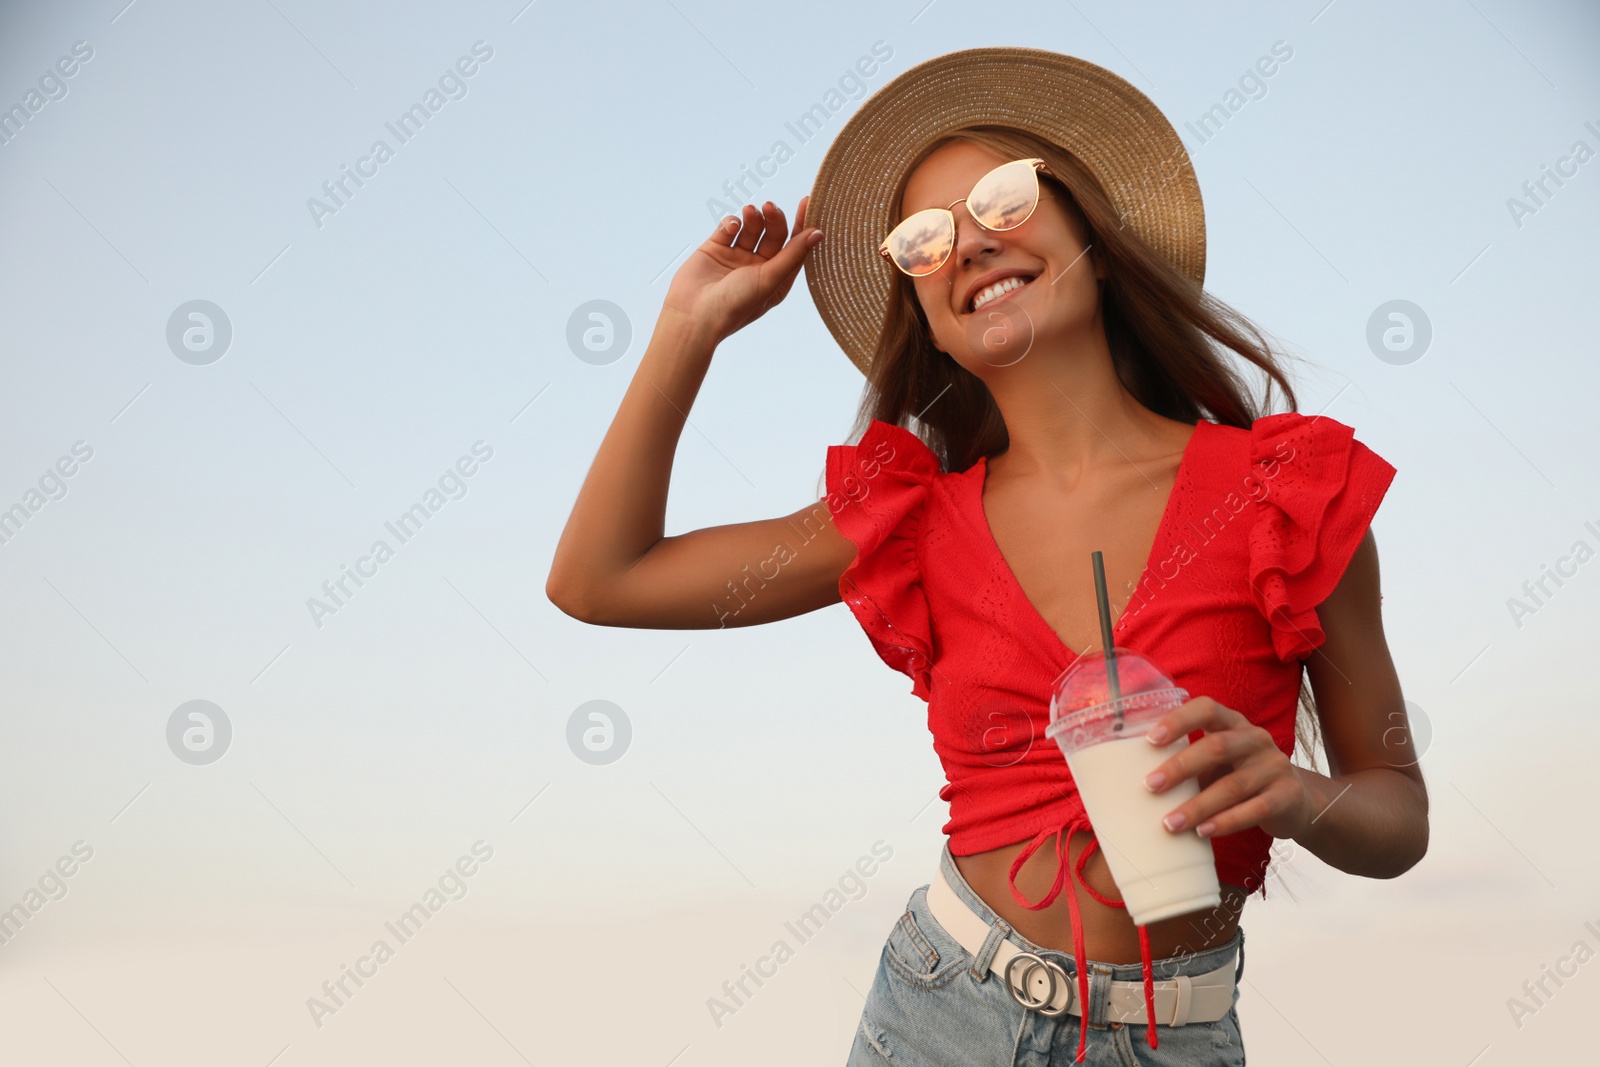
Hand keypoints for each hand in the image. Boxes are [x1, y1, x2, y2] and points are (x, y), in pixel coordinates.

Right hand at [661, 197, 821, 344]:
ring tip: (750, 212)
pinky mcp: (715, 250)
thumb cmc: (735, 305)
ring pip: (751, 228)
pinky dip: (732, 222)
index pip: (794, 247)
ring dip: (753, 217)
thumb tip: (818, 234)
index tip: (806, 201)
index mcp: (775, 279)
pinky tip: (732, 226)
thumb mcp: (770, 279)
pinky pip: (728, 228)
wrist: (693, 316)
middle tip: (769, 207)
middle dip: (774, 219)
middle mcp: (757, 268)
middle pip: (774, 235)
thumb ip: (793, 254)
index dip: (802, 225)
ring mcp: (736, 258)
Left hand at [1140, 697, 1311, 841]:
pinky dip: (1226, 822)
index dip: (1178, 720)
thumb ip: (1189, 763)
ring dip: (1197, 806)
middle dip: (1180, 767)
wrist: (1296, 800)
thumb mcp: (1218, 762)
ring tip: (1169, 823)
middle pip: (1217, 747)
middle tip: (1150, 786)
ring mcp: (1275, 766)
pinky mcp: (1287, 795)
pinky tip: (1203, 832)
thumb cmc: (1240, 777)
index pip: (1206, 708)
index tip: (1150, 739)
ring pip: (1233, 785)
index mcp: (1233, 723)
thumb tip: (1135, 781)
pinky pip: (1254, 809)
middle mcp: (1255, 739)